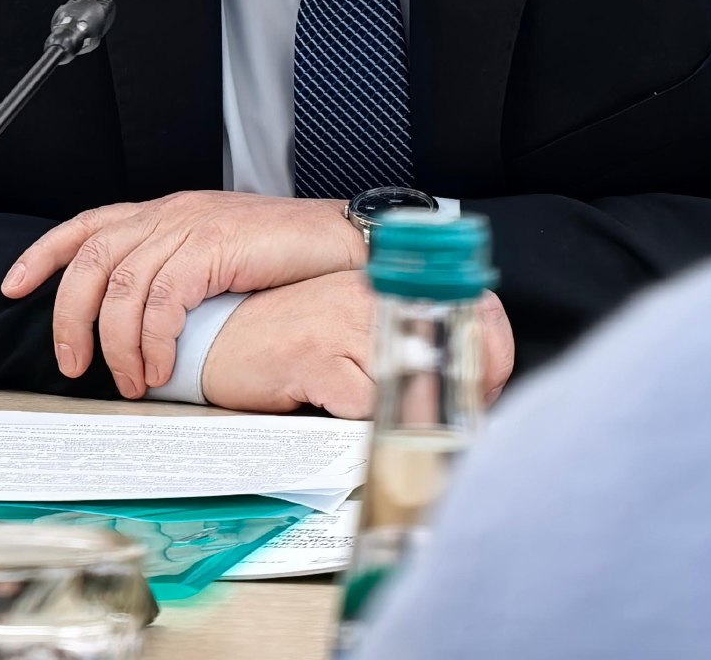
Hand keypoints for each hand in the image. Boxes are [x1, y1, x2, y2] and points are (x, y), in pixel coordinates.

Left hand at [0, 191, 367, 396]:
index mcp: (163, 213)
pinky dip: (155, 339)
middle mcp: (167, 214)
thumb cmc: (286, 257)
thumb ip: (176, 274)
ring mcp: (189, 227)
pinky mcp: (212, 247)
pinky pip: (163, 299)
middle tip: (72, 365)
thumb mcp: (217, 256)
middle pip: (90, 261)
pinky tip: (161, 368)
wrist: (342, 242)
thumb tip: (142, 324)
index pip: (86, 226)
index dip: (43, 254)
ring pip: (122, 286)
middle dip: (70, 317)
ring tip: (131, 382)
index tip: (12, 286)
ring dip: (117, 344)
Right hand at [198, 272, 515, 416]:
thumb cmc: (287, 345)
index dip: (494, 357)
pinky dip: (358, 426)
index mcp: (384, 283)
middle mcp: (369, 295)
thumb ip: (407, 339)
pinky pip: (366, 410)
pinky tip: (331, 412)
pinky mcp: (317, 359)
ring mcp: (342, 324)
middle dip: (461, 398)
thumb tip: (475, 379)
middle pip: (455, 353)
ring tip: (365, 414)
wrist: (216, 344)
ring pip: (413, 389)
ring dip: (403, 417)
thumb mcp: (354, 330)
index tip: (489, 389)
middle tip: (445, 421)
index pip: (474, 307)